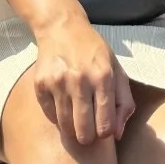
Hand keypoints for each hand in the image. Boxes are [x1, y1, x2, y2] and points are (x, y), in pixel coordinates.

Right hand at [31, 15, 135, 144]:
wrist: (62, 28)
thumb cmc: (94, 52)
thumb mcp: (116, 69)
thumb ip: (124, 102)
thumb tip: (118, 134)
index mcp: (103, 76)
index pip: (106, 126)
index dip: (106, 133)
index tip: (103, 127)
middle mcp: (80, 80)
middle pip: (84, 132)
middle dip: (88, 136)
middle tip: (88, 126)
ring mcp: (58, 83)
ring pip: (66, 128)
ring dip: (73, 128)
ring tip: (76, 115)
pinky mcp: (40, 85)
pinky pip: (50, 116)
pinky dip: (57, 116)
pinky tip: (63, 102)